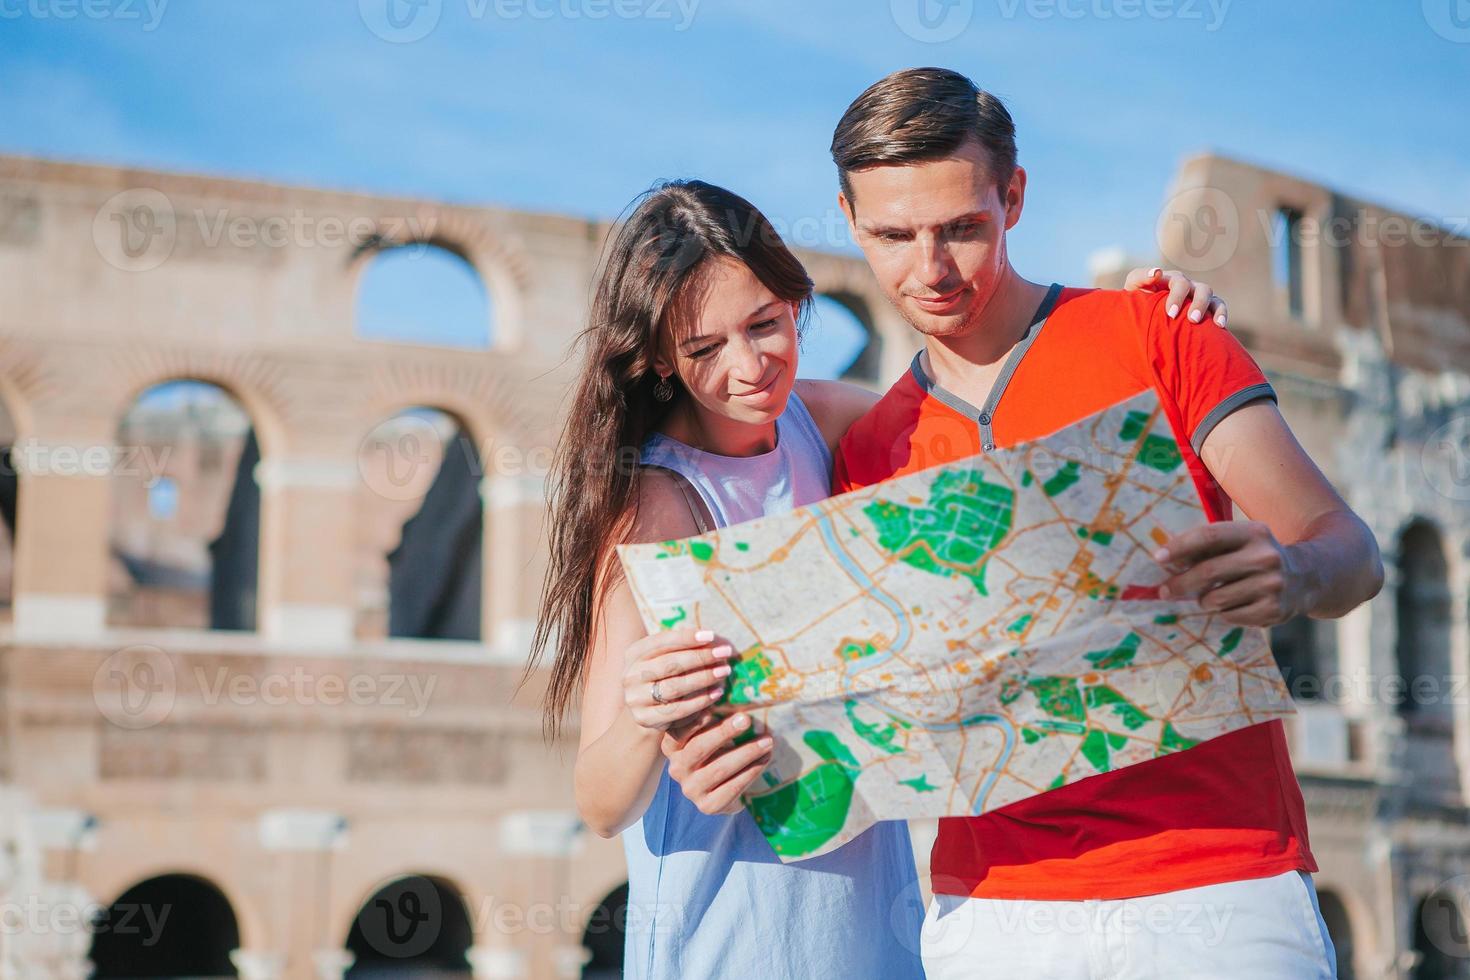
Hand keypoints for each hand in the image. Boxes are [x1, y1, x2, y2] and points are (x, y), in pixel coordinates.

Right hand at [622, 628, 733, 731]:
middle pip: (670, 664)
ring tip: (724, 672)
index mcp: (634, 653)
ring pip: (674, 687)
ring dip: (704, 678)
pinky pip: (677, 709)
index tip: (712, 636)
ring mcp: (635, 698)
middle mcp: (630, 674)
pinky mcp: (645, 718)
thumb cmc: (663, 680)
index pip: (662, 641)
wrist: (645, 715)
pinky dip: (700, 700)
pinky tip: (717, 693)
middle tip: (725, 653)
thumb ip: (684, 648)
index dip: (687, 638)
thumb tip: (714, 638)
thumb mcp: (666, 660)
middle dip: (701, 657)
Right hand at [661, 711, 774, 814]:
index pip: (680, 730)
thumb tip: (730, 692)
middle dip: (725, 732)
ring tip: (767, 741)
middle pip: (699, 747)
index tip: (713, 703)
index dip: (695, 718)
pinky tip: (765, 760)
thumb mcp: (710, 733)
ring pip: (718, 768)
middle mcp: (677, 768)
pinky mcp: (708, 806)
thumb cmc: (718, 752)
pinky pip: (732, 787)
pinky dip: (751, 772)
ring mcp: (691, 789)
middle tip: (746, 719)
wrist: (723, 791)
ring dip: (746, 753)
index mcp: (672, 746)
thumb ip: (713, 717)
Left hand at [1124, 266, 1227, 326]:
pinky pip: (1218, 306)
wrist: (1140, 319)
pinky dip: (1221, 313)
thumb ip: (1139, 276)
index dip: (1177, 296)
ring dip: (1206, 307)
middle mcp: (1185, 285)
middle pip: (1197, 288)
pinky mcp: (1206, 307)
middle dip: (1195, 303)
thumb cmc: (1135, 302)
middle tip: (1191, 320)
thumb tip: (1156, 272)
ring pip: (1209, 295)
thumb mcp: (1132, 288)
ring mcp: (1196, 295)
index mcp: (1169, 279)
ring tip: (1199, 322)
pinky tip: (1220, 325)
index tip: (1171, 314)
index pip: (1178, 282)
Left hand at [1155, 521, 1308, 626]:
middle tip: (1164, 590)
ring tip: (1209, 597)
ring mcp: (1273, 585)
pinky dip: (1223, 613)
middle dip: (1180, 583)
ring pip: (1216, 599)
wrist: (1307, 577)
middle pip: (1208, 571)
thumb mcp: (1241, 542)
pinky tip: (1234, 605)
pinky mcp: (1274, 610)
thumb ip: (1209, 548)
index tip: (1158, 558)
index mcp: (1254, 532)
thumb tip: (1166, 561)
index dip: (1180, 547)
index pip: (1209, 537)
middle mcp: (1266, 557)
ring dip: (1204, 600)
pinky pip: (1230, 616)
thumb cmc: (1257, 557)